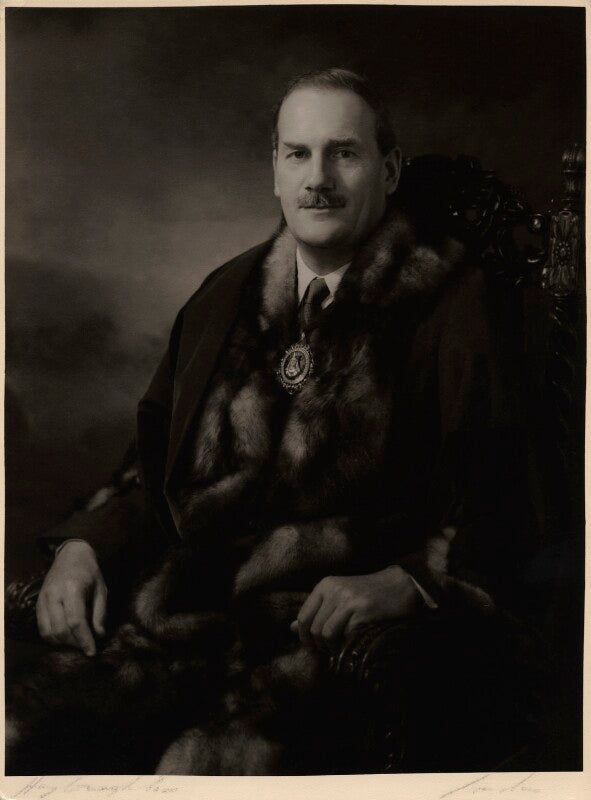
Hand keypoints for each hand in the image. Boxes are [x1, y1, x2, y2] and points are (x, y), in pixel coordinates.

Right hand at [36, 540, 106, 655]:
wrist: (71, 554)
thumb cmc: (90, 571)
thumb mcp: (101, 589)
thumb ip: (100, 612)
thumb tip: (99, 635)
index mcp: (72, 589)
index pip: (76, 621)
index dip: (84, 640)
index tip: (92, 652)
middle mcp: (54, 595)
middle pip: (60, 630)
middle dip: (74, 643)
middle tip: (87, 646)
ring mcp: (43, 599)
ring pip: (48, 632)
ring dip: (63, 643)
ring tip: (77, 642)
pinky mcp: (38, 603)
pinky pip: (42, 628)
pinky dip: (52, 638)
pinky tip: (65, 637)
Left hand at [291, 566, 421, 650]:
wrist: (399, 587)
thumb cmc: (367, 595)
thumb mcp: (338, 598)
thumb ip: (316, 611)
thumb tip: (291, 628)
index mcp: (325, 585)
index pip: (303, 617)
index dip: (305, 638)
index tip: (313, 649)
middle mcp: (334, 590)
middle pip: (314, 629)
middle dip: (320, 646)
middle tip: (330, 652)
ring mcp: (348, 599)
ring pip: (326, 634)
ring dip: (332, 648)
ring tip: (341, 649)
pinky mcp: (362, 610)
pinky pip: (345, 635)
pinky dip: (347, 645)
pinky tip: (354, 643)